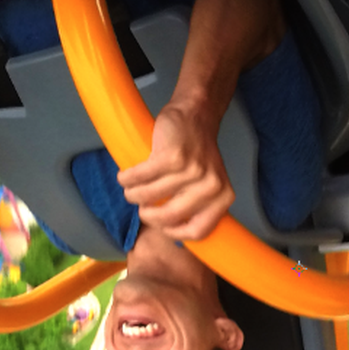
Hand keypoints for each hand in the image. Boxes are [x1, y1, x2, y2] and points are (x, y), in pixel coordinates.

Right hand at [117, 102, 234, 241]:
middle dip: (147, 215)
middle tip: (141, 207)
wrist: (195, 115)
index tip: (160, 227)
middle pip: (169, 217)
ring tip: (130, 189)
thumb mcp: (207, 183)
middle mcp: (211, 186)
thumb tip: (172, 234)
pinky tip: (125, 176)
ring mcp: (193, 171)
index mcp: (223, 197)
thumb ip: (197, 206)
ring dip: (133, 195)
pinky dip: (127, 178)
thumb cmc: (196, 153)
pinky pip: (141, 177)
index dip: (174, 233)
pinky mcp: (173, 157)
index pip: (198, 231)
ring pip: (150, 196)